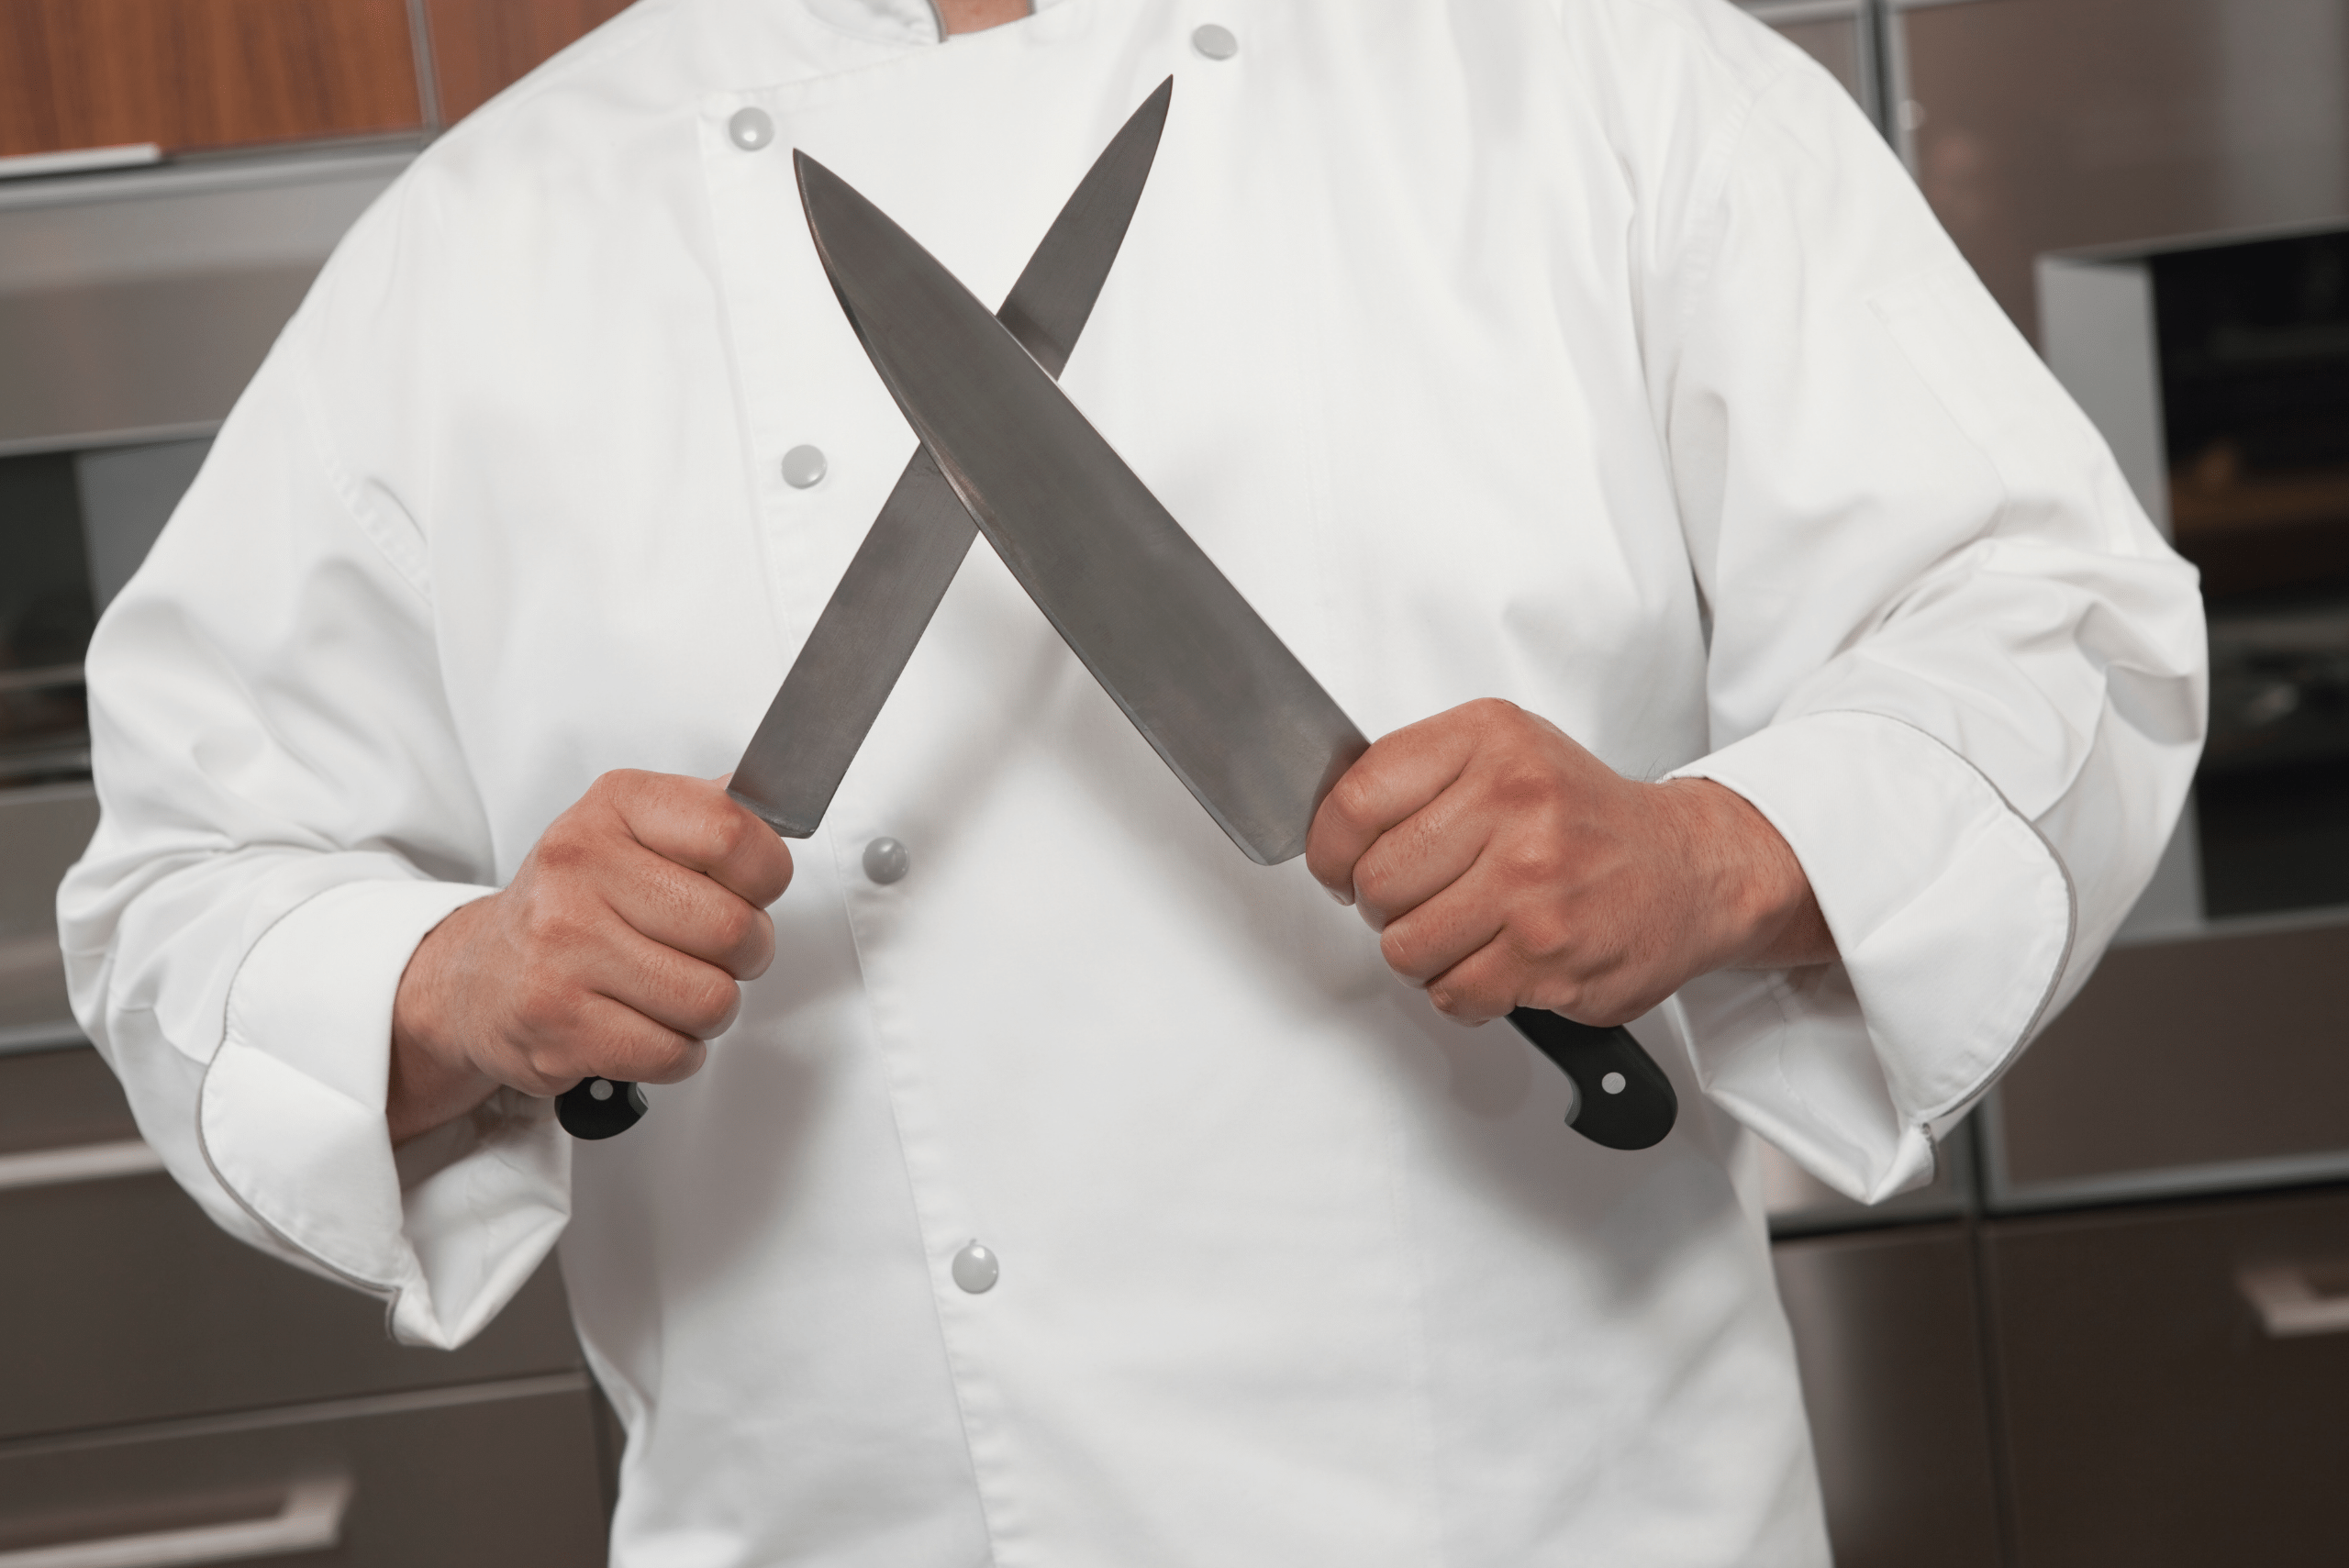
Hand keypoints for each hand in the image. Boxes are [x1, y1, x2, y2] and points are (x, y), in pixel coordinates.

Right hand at [388, 771, 792, 1142]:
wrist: (482, 976)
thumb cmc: (576, 904)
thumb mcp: (633, 830)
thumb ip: (710, 812)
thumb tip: (779, 801)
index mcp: (614, 807)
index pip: (733, 834)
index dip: (767, 874)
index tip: (754, 889)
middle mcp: (579, 868)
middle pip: (733, 928)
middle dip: (746, 954)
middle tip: (717, 953)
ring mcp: (563, 947)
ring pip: (710, 1000)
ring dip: (711, 1009)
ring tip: (675, 991)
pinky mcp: (558, 1024)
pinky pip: (673, 1053)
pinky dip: (677, 1051)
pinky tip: (646, 1025)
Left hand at [1305, 699, 1831, 1027]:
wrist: (1690, 868)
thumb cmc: (1585, 816)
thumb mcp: (1506, 752)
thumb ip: (1418, 773)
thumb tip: (1328, 824)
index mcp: (1490, 741)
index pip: (1356, 801)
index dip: (1330, 849)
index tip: (1340, 867)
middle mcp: (1514, 803)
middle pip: (1377, 884)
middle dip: (1384, 907)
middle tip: (1422, 900)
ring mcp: (1533, 883)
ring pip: (1406, 948)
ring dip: (1423, 954)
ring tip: (1465, 931)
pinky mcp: (1549, 955)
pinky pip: (1453, 993)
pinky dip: (1463, 990)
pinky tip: (1495, 961)